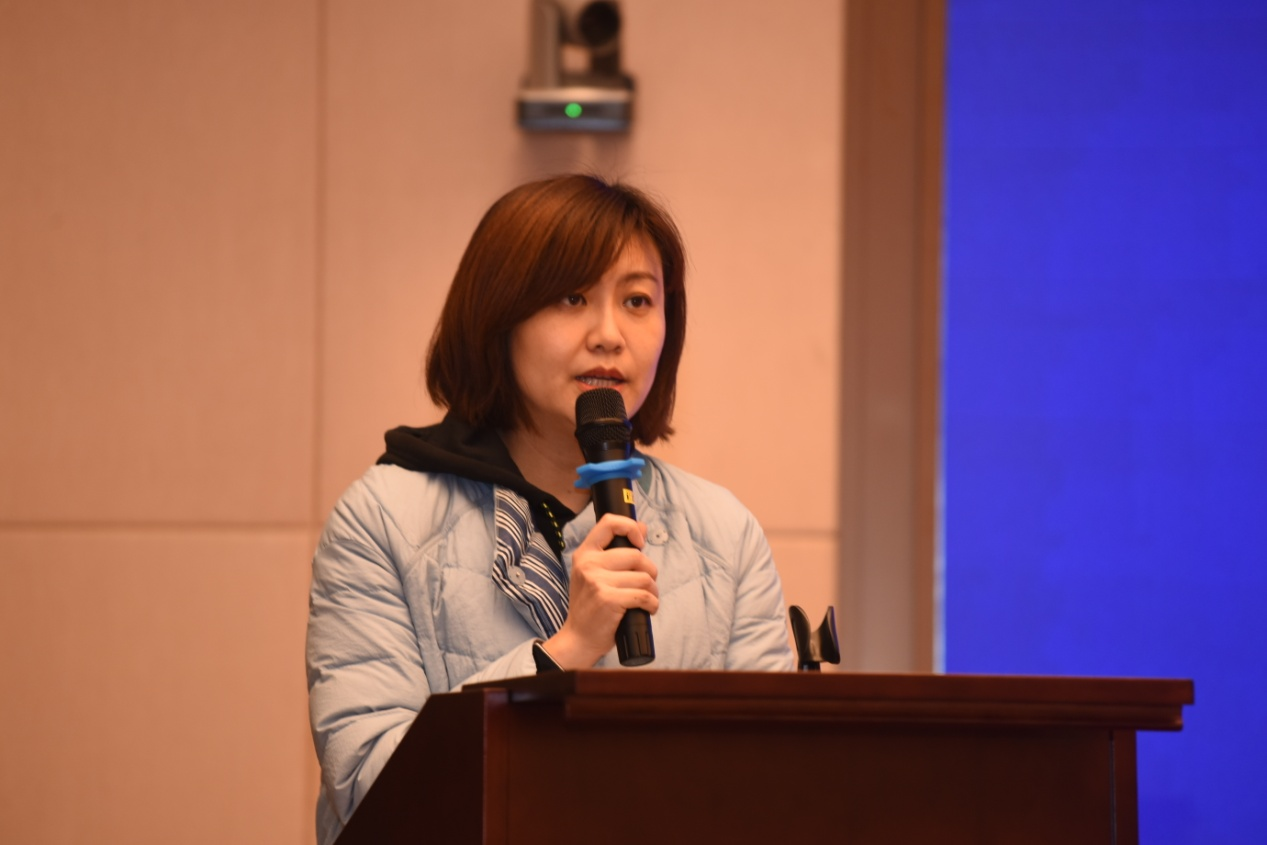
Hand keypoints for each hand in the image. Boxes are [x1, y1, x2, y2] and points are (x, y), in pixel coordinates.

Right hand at [542, 514, 658, 668]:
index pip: (609, 523)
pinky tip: (647, 609)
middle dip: (649, 571)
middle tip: (646, 585)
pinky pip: (644, 595)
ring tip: (646, 600)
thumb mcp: (595, 573)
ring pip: (644, 578)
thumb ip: (616, 550)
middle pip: (636, 555)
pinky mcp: (608, 599)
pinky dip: (652, 604)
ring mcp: (597, 581)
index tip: (640, 542)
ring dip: (652, 591)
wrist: (578, 638)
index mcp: (585, 554)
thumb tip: (642, 526)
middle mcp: (588, 564)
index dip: (630, 527)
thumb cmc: (591, 606)